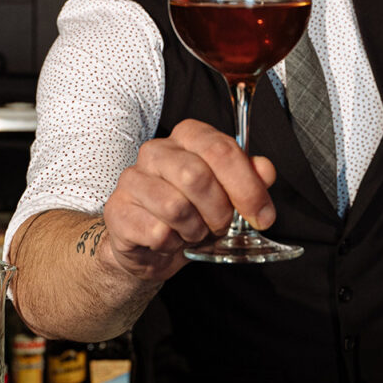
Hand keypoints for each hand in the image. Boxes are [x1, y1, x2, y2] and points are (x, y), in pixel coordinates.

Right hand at [101, 118, 276, 280]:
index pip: (221, 149)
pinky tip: (170, 240)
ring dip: (195, 230)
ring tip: (193, 232)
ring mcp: (132, 179)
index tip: (263, 215)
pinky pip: (157, 232)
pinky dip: (173, 244)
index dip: (247, 186)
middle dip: (220, 212)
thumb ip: (250, 179)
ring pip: (176, 207)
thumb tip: (265, 170)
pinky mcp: (117, 211)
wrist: (151, 246)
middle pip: (197, 176)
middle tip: (221, 225)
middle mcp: (157, 150)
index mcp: (188, 136)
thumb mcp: (229, 195)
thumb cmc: (193, 212)